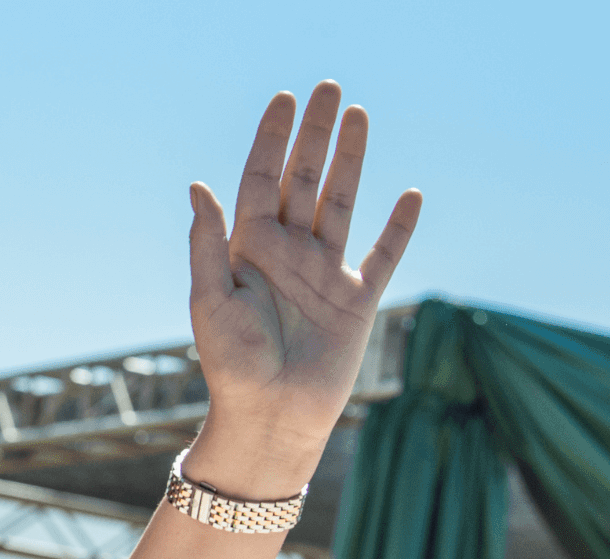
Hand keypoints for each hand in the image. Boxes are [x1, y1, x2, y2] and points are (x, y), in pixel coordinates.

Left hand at [185, 80, 421, 498]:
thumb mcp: (210, 301)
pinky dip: (398, 228)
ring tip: (360, 116)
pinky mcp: (357, 302)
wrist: (270, 419)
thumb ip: (208, 243)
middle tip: (328, 88)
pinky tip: (409, 195)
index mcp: (248, 251)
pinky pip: (383, 256)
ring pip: (342, 204)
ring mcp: (324, 275)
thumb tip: (200, 185)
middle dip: (315, 135)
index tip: (283, 99)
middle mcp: (287, 255)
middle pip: (304, 180)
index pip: (261, 181)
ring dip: (352, 160)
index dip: (271, 140)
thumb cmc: (231, 366)